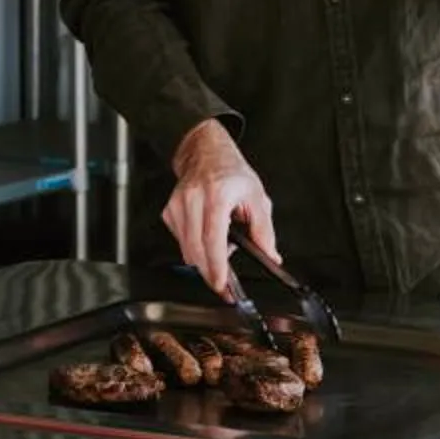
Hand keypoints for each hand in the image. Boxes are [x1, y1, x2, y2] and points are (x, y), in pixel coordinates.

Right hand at [165, 119, 279, 299]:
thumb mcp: (256, 196)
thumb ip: (264, 229)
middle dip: (210, 272)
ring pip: (187, 249)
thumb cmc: (230, 172)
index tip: (221, 283)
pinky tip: (207, 240)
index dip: (216, 264)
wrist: (205, 151)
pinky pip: (181, 242)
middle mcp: (193, 199)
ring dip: (204, 260)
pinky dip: (195, 248)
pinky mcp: (169, 212)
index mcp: (217, 195)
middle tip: (225, 286)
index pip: (213, 237)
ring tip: (222, 253)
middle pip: (196, 249)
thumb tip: (270, 255)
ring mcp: (177, 205)